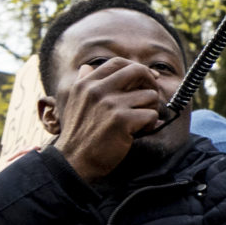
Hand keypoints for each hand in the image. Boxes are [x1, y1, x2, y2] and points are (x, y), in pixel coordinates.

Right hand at [49, 58, 168, 182]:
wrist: (73, 161)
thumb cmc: (79, 134)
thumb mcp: (74, 103)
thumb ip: (83, 83)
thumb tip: (88, 66)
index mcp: (86, 84)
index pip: (118, 62)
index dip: (138, 68)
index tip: (150, 78)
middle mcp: (97, 90)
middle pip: (137, 71)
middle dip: (151, 82)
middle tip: (149, 98)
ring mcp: (110, 104)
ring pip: (150, 95)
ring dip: (150, 110)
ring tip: (137, 123)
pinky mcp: (122, 120)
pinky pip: (152, 115)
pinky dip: (149, 125)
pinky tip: (136, 133)